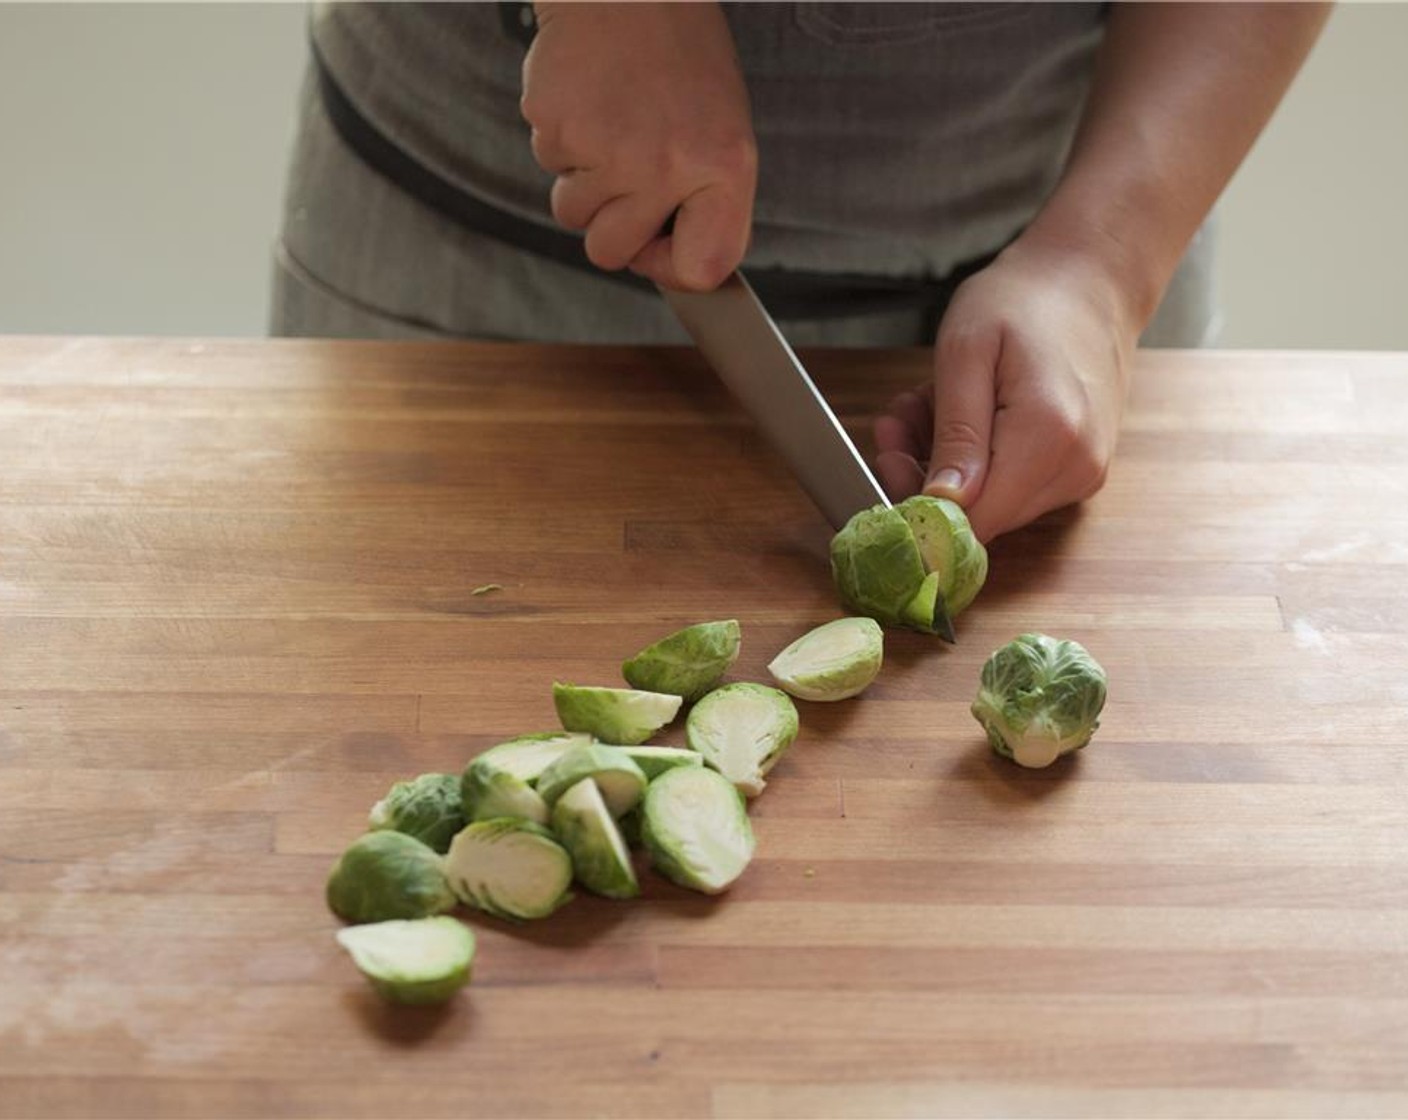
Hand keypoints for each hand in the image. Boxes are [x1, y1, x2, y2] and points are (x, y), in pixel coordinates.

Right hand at [522, 2, 756, 290]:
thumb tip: (673, 262)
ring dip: (582, 181)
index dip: (672, 267)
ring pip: (571, 213)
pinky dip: (561, 137)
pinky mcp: (556, 125)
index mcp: (722, 167)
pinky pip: (548, 163)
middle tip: (624, 175)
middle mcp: (665, 166)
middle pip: (610, 253)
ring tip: (610, 123)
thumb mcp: (723, 130)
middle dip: (607, 225)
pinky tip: (588, 98)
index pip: (701, 269)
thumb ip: (706, 201)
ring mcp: (606, 148)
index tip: (660, 244)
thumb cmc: (680, 55)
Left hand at [873, 237, 1138, 542]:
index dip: (918, 502)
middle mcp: (1076, 467)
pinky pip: (1011, 484)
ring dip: (945, 462)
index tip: (887, 455)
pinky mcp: (1079, 470)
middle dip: (925, 474)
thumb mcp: (966, 352)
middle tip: (896, 420)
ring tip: (926, 404)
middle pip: (979, 515)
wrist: (1090, 278)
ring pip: (990, 501)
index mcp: (1048, 437)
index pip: (972, 520)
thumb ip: (956, 434)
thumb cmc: (1023, 299)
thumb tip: (941, 504)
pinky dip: (975, 457)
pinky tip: (960, 413)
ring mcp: (1084, 473)